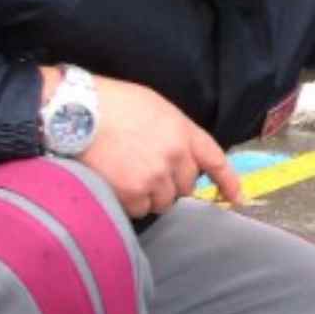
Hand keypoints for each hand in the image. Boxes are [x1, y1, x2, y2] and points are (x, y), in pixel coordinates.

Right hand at [42, 68, 243, 215]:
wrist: (78, 112)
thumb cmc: (112, 103)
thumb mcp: (155, 108)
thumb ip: (175, 133)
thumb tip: (180, 153)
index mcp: (184, 132)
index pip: (215, 160)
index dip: (228, 181)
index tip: (236, 197)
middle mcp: (176, 157)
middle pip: (187, 187)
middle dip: (172, 183)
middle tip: (148, 169)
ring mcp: (156, 177)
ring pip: (164, 202)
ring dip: (151, 195)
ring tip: (128, 174)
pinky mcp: (133, 194)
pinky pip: (140, 209)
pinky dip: (131, 202)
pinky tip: (117, 182)